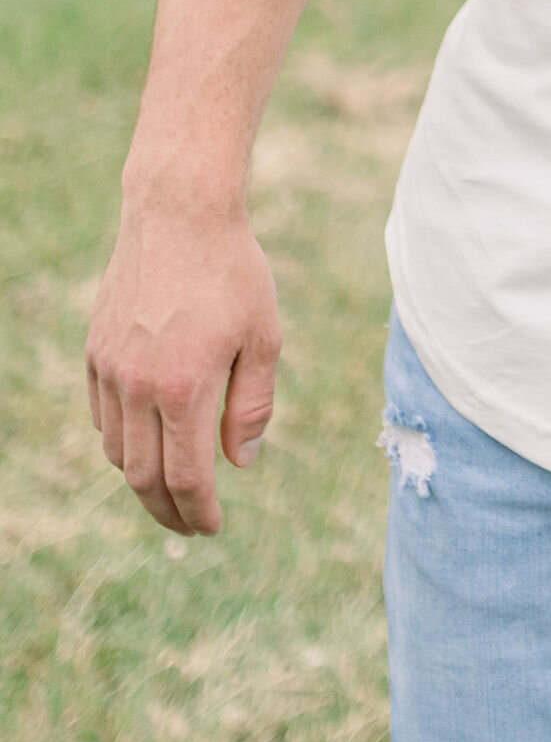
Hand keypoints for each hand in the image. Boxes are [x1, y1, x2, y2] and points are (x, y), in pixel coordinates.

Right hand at [86, 201, 281, 536]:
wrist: (179, 214)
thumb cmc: (234, 272)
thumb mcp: (264, 338)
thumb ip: (251, 406)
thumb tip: (240, 464)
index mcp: (185, 386)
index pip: (186, 477)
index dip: (199, 512)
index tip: (213, 527)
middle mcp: (138, 385)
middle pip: (144, 477)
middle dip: (169, 512)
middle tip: (192, 526)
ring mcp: (110, 369)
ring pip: (117, 452)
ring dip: (143, 481)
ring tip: (173, 490)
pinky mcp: (95, 352)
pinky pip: (103, 418)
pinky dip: (123, 443)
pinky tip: (148, 443)